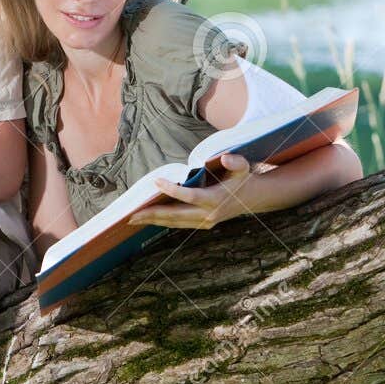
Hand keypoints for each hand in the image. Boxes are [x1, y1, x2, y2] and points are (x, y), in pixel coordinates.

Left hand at [128, 153, 253, 228]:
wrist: (252, 198)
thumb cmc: (242, 179)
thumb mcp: (244, 168)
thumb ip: (236, 162)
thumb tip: (226, 158)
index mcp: (215, 200)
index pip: (190, 196)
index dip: (173, 190)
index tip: (157, 182)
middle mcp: (208, 214)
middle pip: (176, 215)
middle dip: (153, 214)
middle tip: (132, 214)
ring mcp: (204, 222)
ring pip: (174, 222)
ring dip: (153, 220)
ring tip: (132, 219)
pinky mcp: (201, 224)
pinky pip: (178, 224)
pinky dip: (162, 221)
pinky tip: (148, 219)